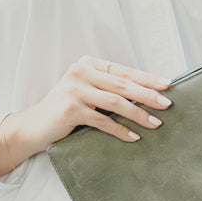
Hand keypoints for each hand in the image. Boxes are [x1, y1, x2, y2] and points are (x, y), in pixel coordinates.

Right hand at [0, 56, 170, 176]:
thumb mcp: (87, 92)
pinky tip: (134, 137)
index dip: (146, 78)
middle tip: (166, 104)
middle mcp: (80, 72)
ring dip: (139, 114)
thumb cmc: (66, 109)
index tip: (167, 85)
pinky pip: (103, 121)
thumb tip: (147, 95)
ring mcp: (74, 90)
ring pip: (115, 102)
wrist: (34, 126)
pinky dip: (121, 131)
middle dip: (147, 95)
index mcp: (87, 63)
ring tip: (156, 123)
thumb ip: (108, 88)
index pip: (123, 70)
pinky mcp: (70, 109)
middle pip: (122, 84)